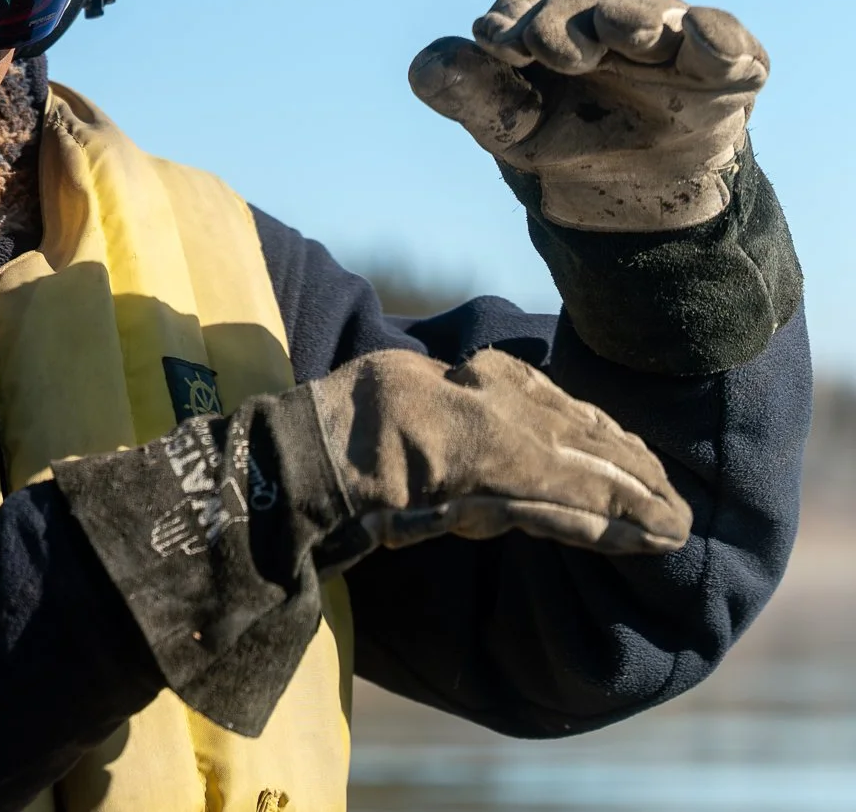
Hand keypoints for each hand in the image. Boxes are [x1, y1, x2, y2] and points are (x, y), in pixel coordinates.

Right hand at [55, 347, 685, 587]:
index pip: (513, 392)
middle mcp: (423, 382)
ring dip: (618, 486)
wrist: (239, 493)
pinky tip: (626, 527)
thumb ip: (428, 464)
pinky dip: (582, 505)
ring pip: (549, 443)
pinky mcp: (437, 448)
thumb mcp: (371, 463)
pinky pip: (528, 479)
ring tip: (668, 520)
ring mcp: (427, 410)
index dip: (578, 424)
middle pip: (543, 410)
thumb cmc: (288, 486)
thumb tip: (494, 496)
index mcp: (406, 381)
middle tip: (670, 495)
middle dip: (613, 453)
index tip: (626, 452)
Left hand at [409, 0, 767, 229]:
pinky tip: (701, 38)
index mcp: (557, 19)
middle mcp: (613, 16)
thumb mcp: (506, 122)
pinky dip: (718, 36)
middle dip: (563, 17)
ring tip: (619, 30)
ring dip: (634, 16)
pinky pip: (727, 41)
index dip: (513, 11)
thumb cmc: (564, 137)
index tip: (493, 41)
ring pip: (653, 10)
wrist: (634, 194)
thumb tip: (424, 67)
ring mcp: (673, 38)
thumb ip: (465, 92)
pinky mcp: (727, 68)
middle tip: (546, 51)